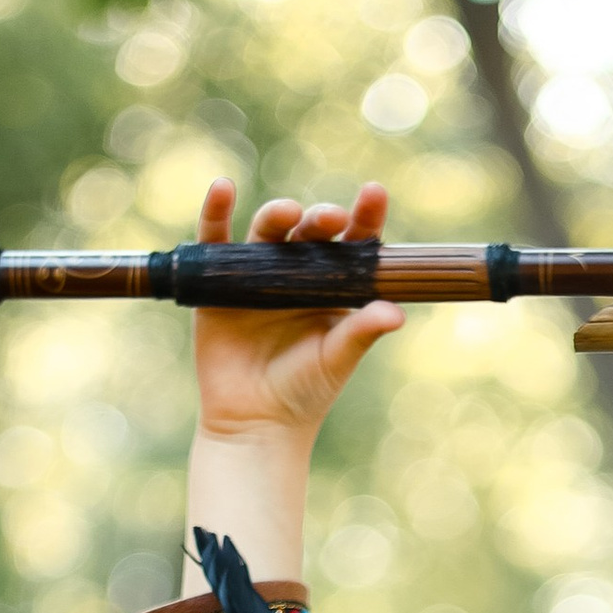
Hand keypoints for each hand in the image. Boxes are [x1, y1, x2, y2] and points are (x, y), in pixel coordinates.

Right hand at [192, 177, 401, 445]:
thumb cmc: (305, 391)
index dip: (364, 216)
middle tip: (331, 219)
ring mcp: (256, 273)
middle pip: (310, 231)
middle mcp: (296, 272)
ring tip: (288, 214)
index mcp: (333, 285)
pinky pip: (215, 241)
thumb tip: (397, 313)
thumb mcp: (337, 359)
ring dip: (278, 214)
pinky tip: (222, 190)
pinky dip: (215, 213)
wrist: (254, 422)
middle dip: (322, 218)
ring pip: (268, 230)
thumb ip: (362, 331)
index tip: (374, 193)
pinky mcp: (216, 280)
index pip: (352, 243)